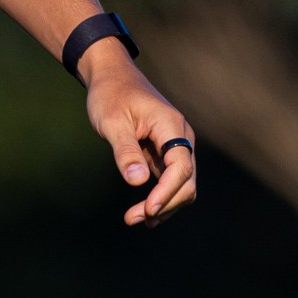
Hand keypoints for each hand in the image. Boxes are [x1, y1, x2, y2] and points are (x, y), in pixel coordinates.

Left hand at [83, 52, 198, 227]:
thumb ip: (125, 151)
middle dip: (164, 203)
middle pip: (186, 180)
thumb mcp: (112, 122)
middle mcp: (180, 137)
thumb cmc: (110, 95)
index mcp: (170, 126)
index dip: (168, 191)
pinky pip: (171, 181)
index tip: (148, 209)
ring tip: (134, 219)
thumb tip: (138, 183)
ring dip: (163, 205)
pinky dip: (161, 198)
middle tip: (132, 218)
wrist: (112, 78)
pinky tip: (146, 214)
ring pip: (182, 185)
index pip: (181, 165)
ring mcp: (176, 147)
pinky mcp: (165, 154)